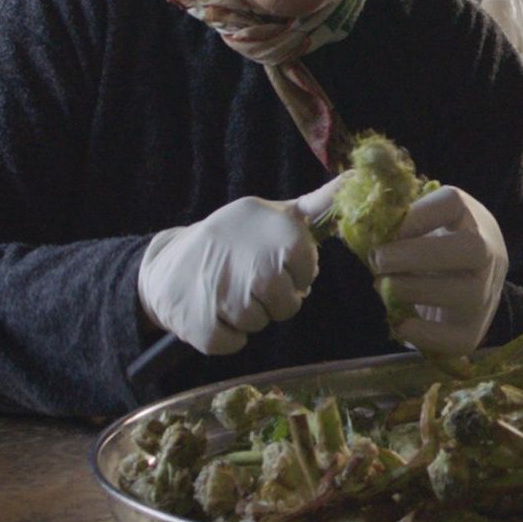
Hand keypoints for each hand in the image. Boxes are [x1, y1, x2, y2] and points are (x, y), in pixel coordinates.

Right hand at [137, 177, 341, 355]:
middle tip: (248, 280)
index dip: (292, 274)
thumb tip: (355, 177)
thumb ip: (318, 203)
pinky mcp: (205, 327)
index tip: (272, 262)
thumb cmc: (234, 238)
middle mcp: (258, 265)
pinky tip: (211, 308)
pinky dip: (225, 334)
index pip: (307, 274)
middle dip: (271, 299)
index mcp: (283, 236)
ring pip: (260, 324)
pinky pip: (235, 343)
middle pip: (288, 305)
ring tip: (226, 290)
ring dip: (247, 315)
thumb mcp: (275, 213)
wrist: (167, 264)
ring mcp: (230, 297)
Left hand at [371, 186, 508, 358]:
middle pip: (472, 248)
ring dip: (416, 290)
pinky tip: (401, 325)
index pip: (452, 203)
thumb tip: (361, 223)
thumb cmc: (434, 244)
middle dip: (419, 255)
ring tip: (385, 287)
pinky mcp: (477, 328)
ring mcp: (487, 292)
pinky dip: (427, 335)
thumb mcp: (422, 224)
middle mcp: (489, 252)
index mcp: (469, 216)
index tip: (383, 227)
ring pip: (468, 293)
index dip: (416, 215)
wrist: (470, 280)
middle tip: (377, 261)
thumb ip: (396, 221)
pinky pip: (460, 338)